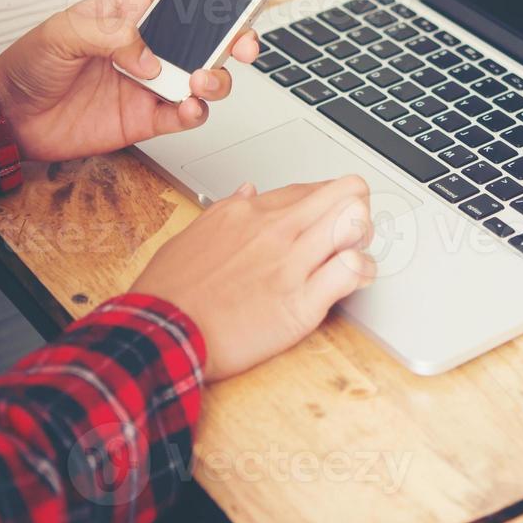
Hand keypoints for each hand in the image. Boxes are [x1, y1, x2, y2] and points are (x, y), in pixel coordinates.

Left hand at [0, 0, 259, 162]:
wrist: (10, 118)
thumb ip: (109, 35)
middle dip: (234, 36)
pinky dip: (196, 112)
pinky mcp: (147, 117)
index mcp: (131, 11)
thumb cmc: (30, 64)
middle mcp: (149, 45)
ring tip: (202, 80)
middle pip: (207, 35)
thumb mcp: (62, 32)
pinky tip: (189, 107)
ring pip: (205, 75)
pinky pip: (185, 114)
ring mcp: (152, 82)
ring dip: (215, 77)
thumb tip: (148, 56)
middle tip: (242, 43)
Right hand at [131, 177, 376, 380]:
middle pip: (346, 192)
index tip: (328, 218)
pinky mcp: (301, 302)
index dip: (328, 203)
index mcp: (250, 212)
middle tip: (351, 233)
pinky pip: (352, 271)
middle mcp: (276, 229)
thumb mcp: (193, 235)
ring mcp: (291, 263)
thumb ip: (226, 210)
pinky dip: (363, 273)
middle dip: (358, 210)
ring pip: (355, 222)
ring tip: (354, 254)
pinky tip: (355, 280)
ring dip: (364, 238)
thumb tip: (248, 192)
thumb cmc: (169, 293)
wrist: (158, 334)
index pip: (312, 188)